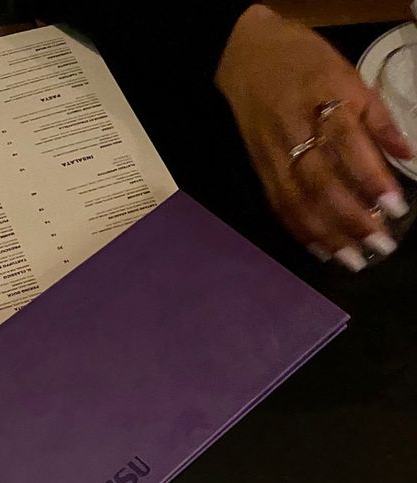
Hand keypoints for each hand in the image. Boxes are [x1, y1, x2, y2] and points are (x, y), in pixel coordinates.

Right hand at [216, 5, 413, 270]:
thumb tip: (408, 156)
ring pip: (298, 202)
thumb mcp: (349, 76)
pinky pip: (280, 207)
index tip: (395, 208)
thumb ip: (377, 118)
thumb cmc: (306, 63)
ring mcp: (273, 156)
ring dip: (327, 236)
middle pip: (321, 183)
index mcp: (322, 102)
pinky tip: (321, 251)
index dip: (371, 179)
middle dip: (351, 219)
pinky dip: (301, 232)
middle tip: (380, 245)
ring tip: (352, 260)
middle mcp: (295, 133)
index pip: (347, 146)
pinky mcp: (260, 170)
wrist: (247, 56)